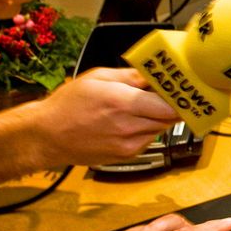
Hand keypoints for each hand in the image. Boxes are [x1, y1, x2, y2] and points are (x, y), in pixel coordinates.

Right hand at [32, 67, 179, 167]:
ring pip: (160, 129)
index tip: (183, 90)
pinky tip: (133, 121)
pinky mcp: (126, 155)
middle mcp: (129, 127)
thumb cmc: (69, 104)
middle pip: (170, 118)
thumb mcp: (98, 78)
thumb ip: (131, 76)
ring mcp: (129, 144)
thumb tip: (154, 74)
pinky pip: (148, 139)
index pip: (169, 106)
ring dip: (160, 118)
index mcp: (123, 103)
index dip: (180, 98)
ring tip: (147, 106)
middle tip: (170, 95)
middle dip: (173, 106)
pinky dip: (148, 129)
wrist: (47, 136)